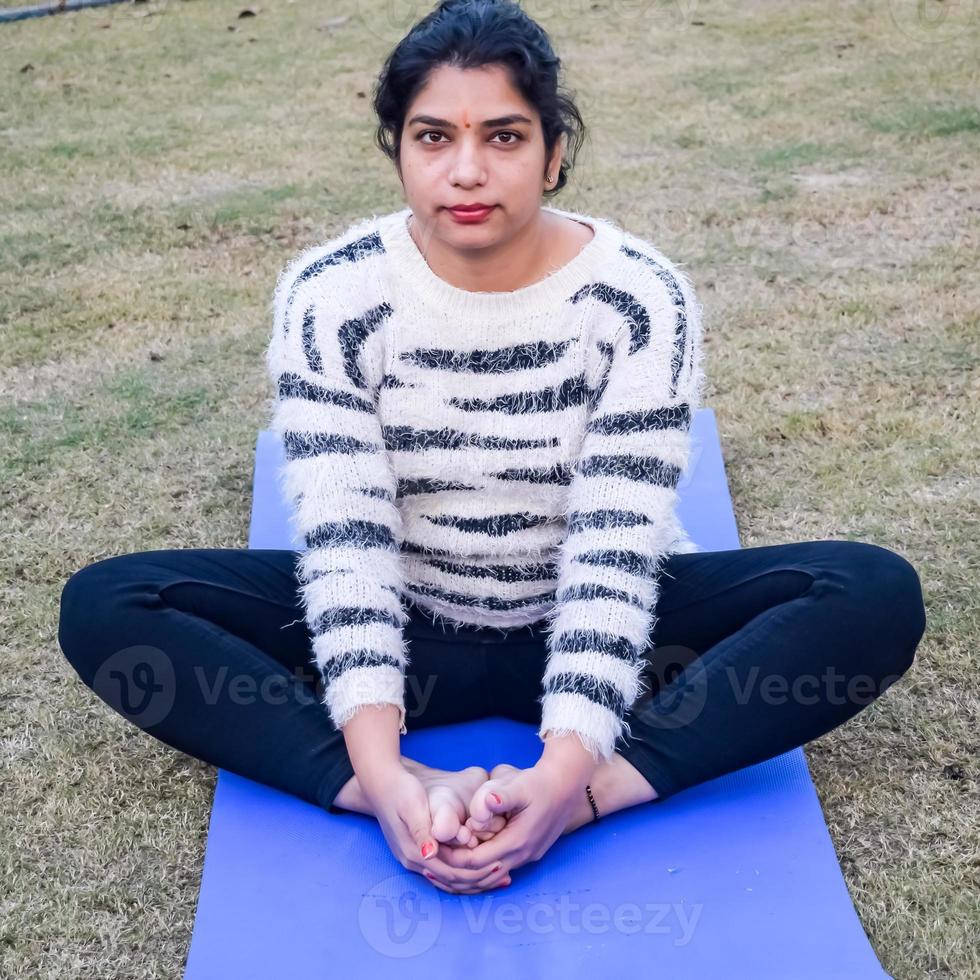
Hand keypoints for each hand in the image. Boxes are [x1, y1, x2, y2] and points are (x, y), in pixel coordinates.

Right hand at [357, 762, 506, 894]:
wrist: (381, 784)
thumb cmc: (400, 790)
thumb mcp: (412, 805)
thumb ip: (421, 829)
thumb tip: (429, 854)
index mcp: (415, 851)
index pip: (452, 872)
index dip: (477, 871)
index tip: (500, 864)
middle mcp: (414, 861)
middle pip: (452, 881)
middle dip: (480, 879)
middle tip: (506, 874)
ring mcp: (415, 859)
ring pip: (449, 880)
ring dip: (474, 880)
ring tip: (499, 875)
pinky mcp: (418, 852)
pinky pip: (444, 871)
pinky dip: (463, 873)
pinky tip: (479, 866)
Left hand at [441, 761, 582, 887]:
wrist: (567, 784)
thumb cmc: (540, 783)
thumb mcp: (520, 785)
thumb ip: (500, 796)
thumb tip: (484, 803)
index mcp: (517, 842)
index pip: (476, 862)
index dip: (452, 858)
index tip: (432, 848)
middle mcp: (522, 855)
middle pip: (481, 875)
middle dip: (454, 872)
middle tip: (428, 864)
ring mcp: (527, 856)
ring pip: (490, 875)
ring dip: (466, 873)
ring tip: (440, 866)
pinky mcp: (528, 851)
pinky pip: (498, 868)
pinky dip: (479, 868)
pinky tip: (466, 858)